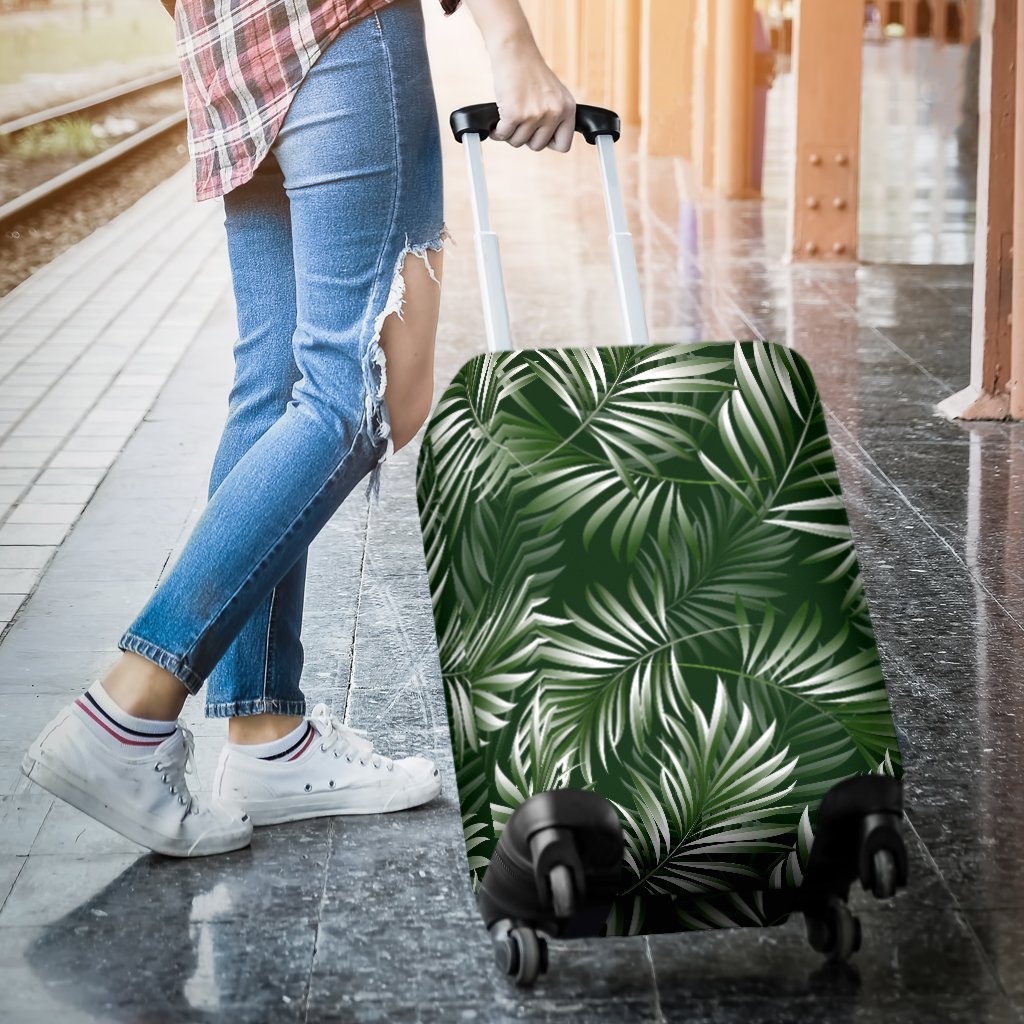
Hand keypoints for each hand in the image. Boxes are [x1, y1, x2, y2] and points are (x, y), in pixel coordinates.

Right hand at [488, 38, 575, 152]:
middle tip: (519, 122)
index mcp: (567, 108)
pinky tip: (497, 122)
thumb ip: (555, 116)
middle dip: (525, 137)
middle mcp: (554, 112)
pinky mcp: (514, 114)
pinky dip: (497, 131)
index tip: (538, 134)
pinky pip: (503, 135)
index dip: (548, 142)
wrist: (515, 50)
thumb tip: (547, 142)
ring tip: (508, 117)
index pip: (563, 145)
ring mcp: (534, 114)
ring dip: (509, 134)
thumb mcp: (554, 93)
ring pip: (518, 142)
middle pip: (537, 146)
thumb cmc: (530, 71)